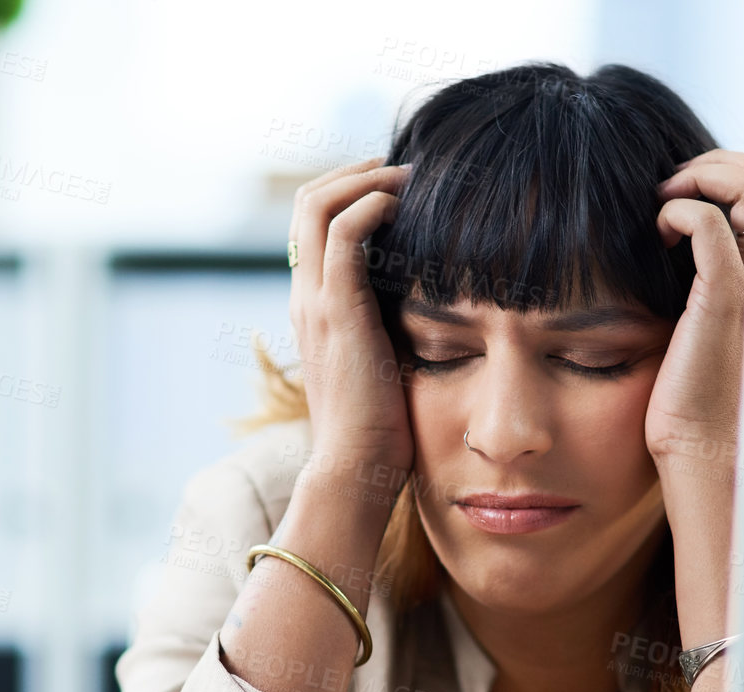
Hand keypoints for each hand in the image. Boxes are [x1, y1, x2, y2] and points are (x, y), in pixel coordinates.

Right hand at [287, 157, 414, 474]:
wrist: (356, 469)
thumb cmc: (383, 431)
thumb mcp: (388, 364)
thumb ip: (397, 328)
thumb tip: (437, 304)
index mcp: (314, 308)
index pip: (314, 224)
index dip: (351, 192)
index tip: (401, 189)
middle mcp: (306, 297)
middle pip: (308, 200)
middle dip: (357, 171)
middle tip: (408, 170)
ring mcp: (316, 301)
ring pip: (319, 203)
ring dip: (368, 179)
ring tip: (414, 179)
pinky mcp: (337, 311)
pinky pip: (343, 233)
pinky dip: (374, 205)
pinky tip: (411, 209)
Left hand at [645, 149, 743, 458]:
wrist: (708, 445)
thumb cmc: (706, 388)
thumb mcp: (722, 319)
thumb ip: (721, 272)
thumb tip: (694, 227)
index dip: (733, 172)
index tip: (688, 188)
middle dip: (716, 165)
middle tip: (672, 184)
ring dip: (699, 177)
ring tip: (665, 197)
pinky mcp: (727, 295)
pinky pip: (705, 222)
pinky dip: (678, 210)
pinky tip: (661, 229)